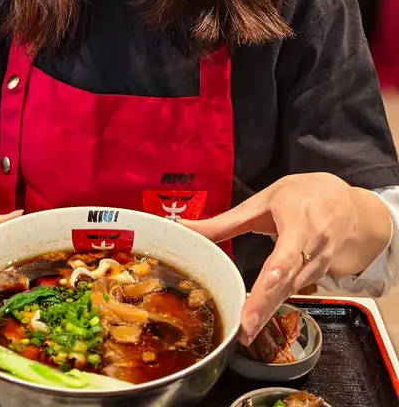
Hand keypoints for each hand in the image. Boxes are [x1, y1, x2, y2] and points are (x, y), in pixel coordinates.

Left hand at [180, 173, 390, 344]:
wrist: (345, 204)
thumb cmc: (299, 196)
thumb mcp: (262, 201)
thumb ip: (225, 221)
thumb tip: (184, 227)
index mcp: (300, 220)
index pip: (290, 247)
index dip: (280, 266)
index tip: (267, 283)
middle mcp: (315, 245)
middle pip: (289, 277)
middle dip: (266, 302)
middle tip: (246, 326)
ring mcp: (320, 263)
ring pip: (291, 289)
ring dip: (269, 310)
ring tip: (246, 331)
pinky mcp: (318, 276)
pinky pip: (293, 292)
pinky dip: (275, 306)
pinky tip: (258, 321)